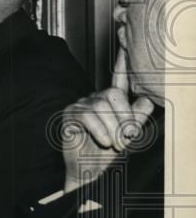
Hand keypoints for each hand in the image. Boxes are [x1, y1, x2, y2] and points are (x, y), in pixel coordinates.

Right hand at [61, 49, 155, 192]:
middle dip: (125, 117)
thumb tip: (147, 100)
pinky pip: (88, 116)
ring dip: (114, 128)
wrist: (91, 174)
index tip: (126, 43)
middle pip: (114, 93)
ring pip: (102, 105)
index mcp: (112, 103)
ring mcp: (81, 105)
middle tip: (127, 138)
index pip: (119, 78)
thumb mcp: (130, 136)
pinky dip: (100, 132)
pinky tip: (103, 142)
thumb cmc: (109, 156)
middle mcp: (96, 100)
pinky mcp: (70, 115)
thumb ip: (138, 117)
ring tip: (115, 144)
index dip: (122, 62)